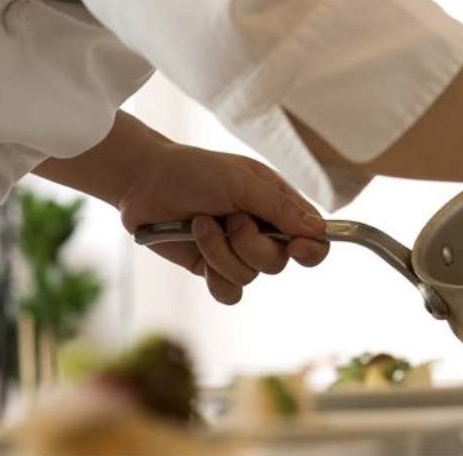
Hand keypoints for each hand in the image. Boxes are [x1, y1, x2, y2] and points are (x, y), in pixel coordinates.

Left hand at [117, 143, 327, 303]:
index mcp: (279, 207)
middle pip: (280, 262)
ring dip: (220, 252)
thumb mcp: (241, 181)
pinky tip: (200, 255)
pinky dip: (215, 277)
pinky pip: (230, 293)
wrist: (144, 181)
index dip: (312, 248)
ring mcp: (238, 253)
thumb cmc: (195, 171)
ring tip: (200, 224)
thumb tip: (318, 230)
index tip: (296, 246)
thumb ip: (279, 207)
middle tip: (229, 218)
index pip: (315, 238)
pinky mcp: (212, 269)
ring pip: (250, 276)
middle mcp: (264, 233)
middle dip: (250, 244)